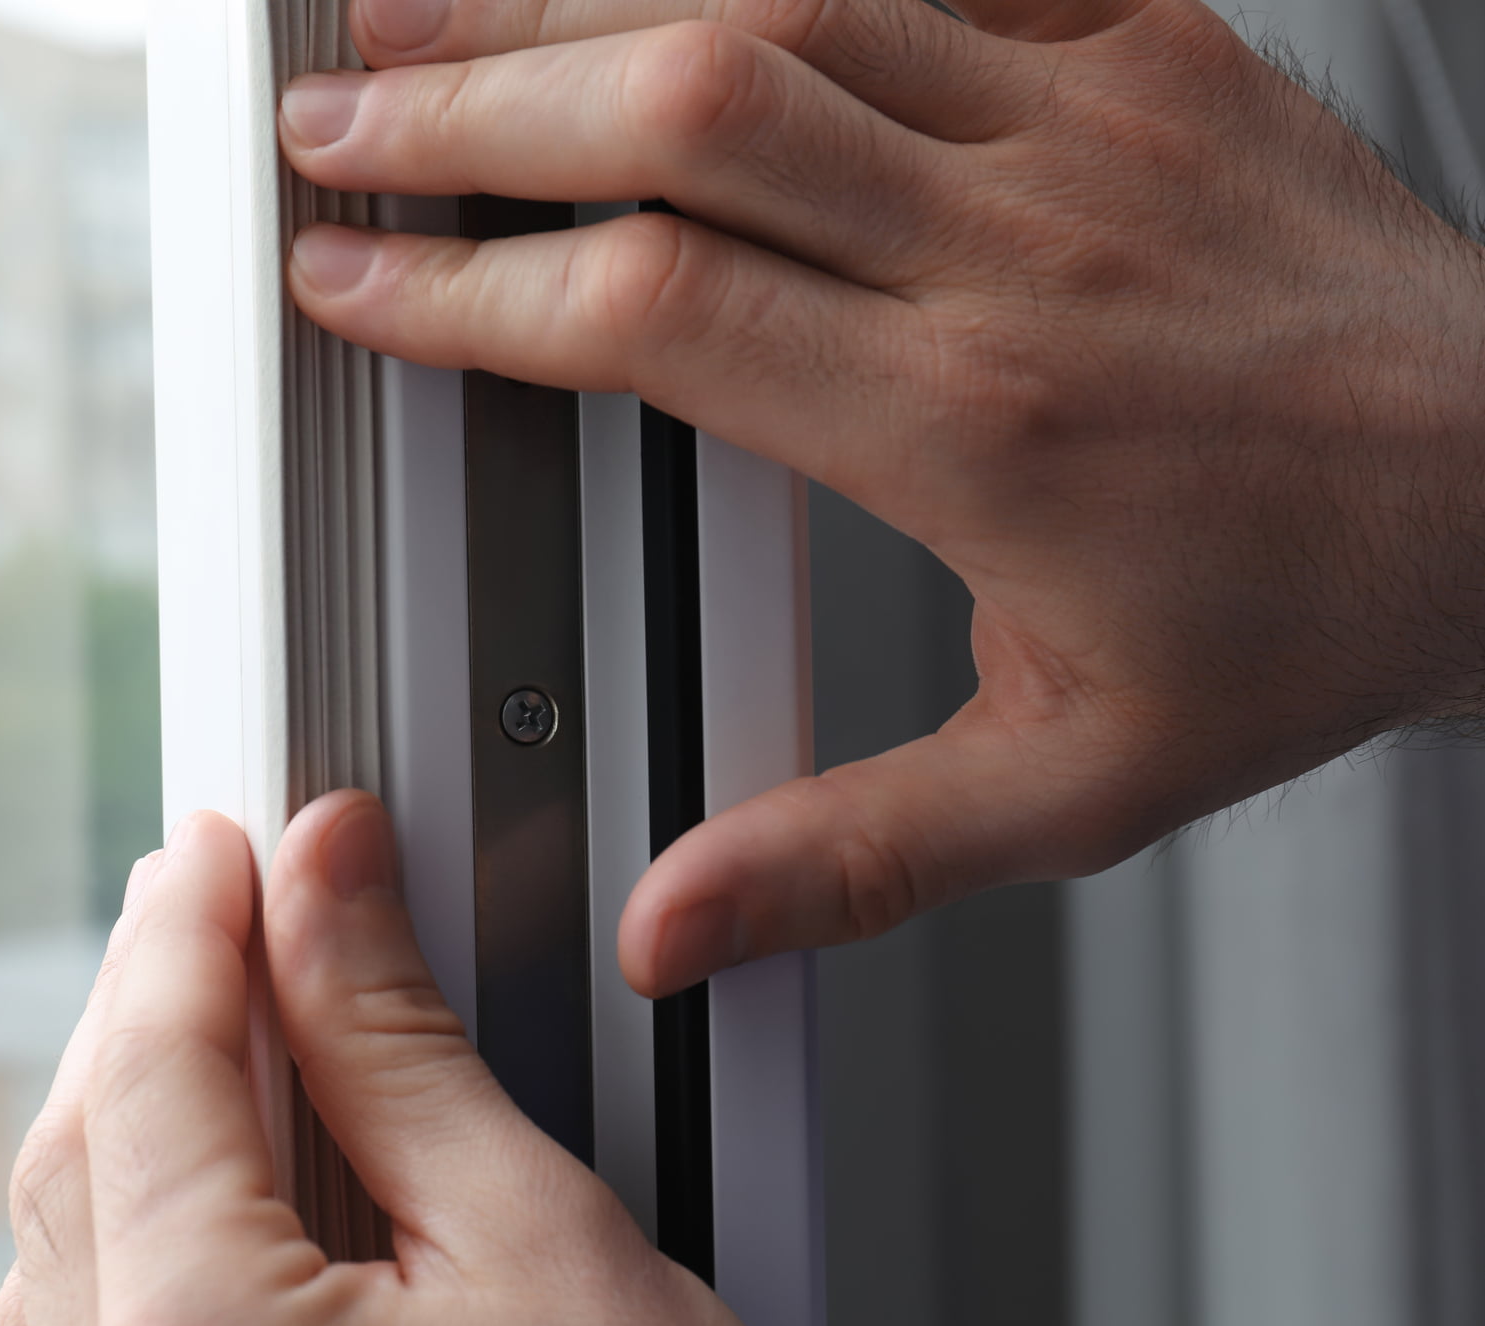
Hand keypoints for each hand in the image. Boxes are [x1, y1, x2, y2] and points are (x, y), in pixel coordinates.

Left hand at [0, 793, 788, 1325]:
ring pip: (63, 1244)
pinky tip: (213, 1176)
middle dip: (149, 1000)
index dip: (195, 922)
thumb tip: (330, 882)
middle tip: (219, 900)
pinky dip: (133, 1226)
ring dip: (129, 1110)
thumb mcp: (543, 1248)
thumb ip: (403, 1045)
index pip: (156, 1065)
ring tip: (224, 1018)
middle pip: (82, 1145)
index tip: (230, 841)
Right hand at [276, 0, 1484, 992]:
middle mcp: (1015, 240)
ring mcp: (1081, 115)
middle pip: (686, 109)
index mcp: (976, 422)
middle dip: (468, 105)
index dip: (468, 288)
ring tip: (421, 3)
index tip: (350, 281)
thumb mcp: (1070, 792)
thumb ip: (848, 857)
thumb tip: (673, 925)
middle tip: (330, 118)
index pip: (655, 310)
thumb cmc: (1304, 621)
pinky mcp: (1136, 38)